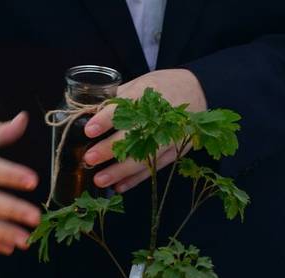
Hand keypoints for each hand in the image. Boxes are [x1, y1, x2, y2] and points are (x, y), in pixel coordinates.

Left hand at [82, 69, 205, 192]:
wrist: (197, 91)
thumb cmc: (161, 87)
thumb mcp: (139, 84)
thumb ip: (116, 99)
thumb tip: (87, 114)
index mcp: (147, 95)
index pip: (124, 108)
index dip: (105, 120)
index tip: (88, 130)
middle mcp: (159, 118)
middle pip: (133, 136)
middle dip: (109, 150)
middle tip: (89, 159)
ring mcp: (169, 137)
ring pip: (144, 157)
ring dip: (120, 171)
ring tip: (100, 180)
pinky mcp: (174, 151)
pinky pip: (153, 168)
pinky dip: (135, 179)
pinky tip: (118, 186)